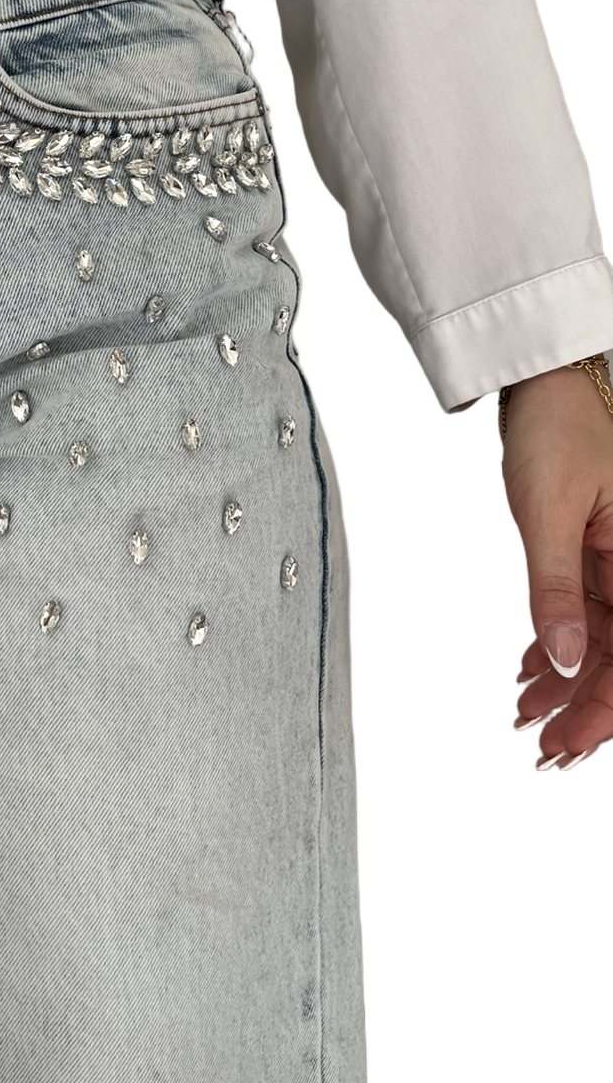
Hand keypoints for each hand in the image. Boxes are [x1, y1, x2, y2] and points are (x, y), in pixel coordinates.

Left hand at [504, 361, 612, 769]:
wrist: (545, 385)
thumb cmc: (555, 431)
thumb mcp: (547, 512)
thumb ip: (555, 588)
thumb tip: (566, 659)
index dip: (607, 708)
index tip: (570, 745)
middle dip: (587, 708)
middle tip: (543, 749)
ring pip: (604, 642)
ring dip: (569, 683)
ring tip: (529, 717)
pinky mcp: (599, 555)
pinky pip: (587, 614)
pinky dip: (560, 646)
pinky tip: (531, 673)